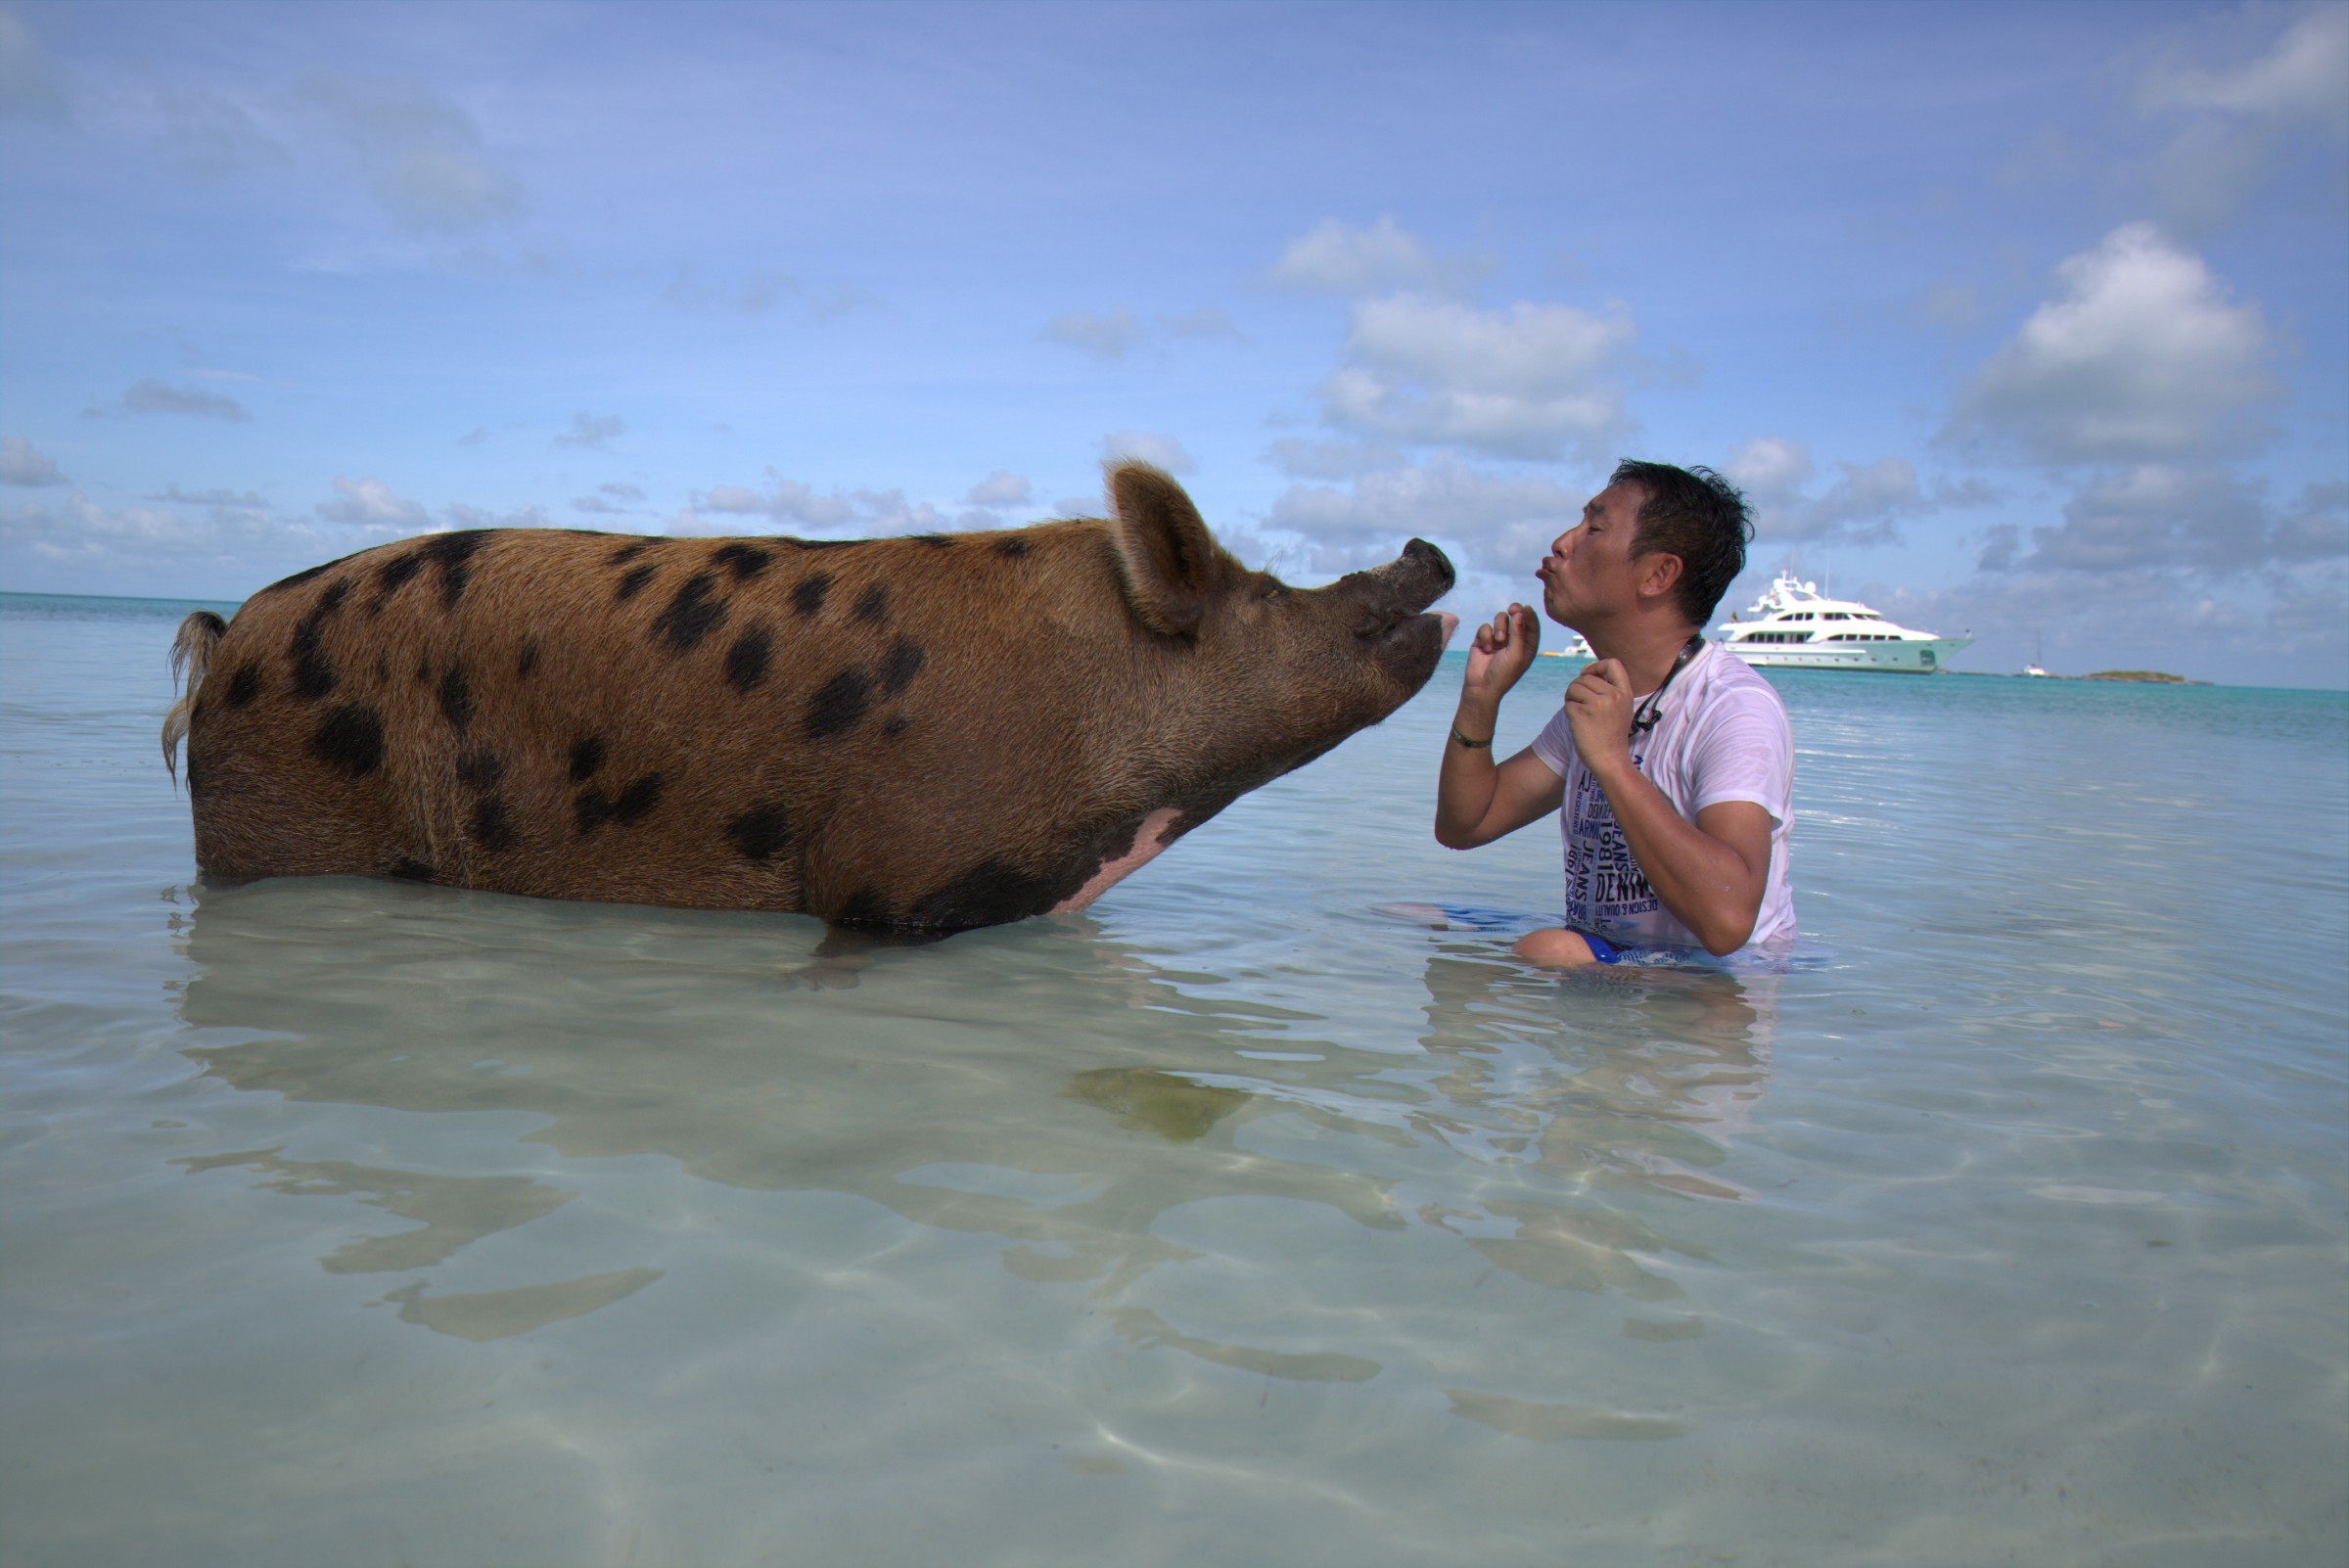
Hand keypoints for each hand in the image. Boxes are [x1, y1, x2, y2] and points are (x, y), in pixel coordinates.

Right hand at [1462, 604, 1538, 707]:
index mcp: (1527, 645)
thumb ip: (1519, 633)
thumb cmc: (1503, 674)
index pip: (1531, 625)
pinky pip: (1485, 627)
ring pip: (1500, 619)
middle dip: (1514, 613)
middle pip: (1515, 617)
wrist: (1481, 686)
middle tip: (1512, 609)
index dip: (1529, 615)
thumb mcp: (1516, 654)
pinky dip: (1486, 636)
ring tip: (1498, 640)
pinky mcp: (1483, 639)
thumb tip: (1519, 613)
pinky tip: (1486, 648)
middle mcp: (1514, 640)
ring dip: (1499, 627)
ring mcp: (1498, 639)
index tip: (1525, 608)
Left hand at [1564, 658, 1636, 776]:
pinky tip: (1577, 722)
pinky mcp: (1581, 714)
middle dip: (1577, 687)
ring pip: (1574, 687)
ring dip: (1571, 698)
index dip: (1596, 666)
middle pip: (1585, 677)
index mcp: (1624, 692)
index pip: (1613, 663)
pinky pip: (1568, 704)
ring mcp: (1597, 705)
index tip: (1589, 676)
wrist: (1610, 760)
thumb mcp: (1620, 708)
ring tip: (1578, 711)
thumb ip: (1608, 689)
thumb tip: (1584, 671)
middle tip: (1579, 702)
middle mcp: (1612, 695)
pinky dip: (1569, 711)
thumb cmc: (1612, 734)